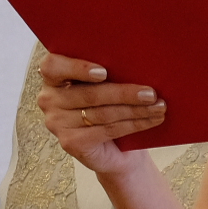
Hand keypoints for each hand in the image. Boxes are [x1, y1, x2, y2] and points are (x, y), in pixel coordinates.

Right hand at [37, 52, 164, 175]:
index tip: (104, 72)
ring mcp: (57, 123)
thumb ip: (110, 71)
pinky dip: (134, 124)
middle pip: (89, 94)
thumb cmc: (111, 105)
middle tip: (151, 93)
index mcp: (53, 77)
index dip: (76, 68)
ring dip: (136, 110)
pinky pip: (108, 129)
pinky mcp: (70, 142)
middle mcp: (49, 99)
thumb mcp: (108, 83)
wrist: (116, 148)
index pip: (52, 66)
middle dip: (124, 93)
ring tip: (159, 106)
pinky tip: (152, 119)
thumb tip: (136, 60)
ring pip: (102, 113)